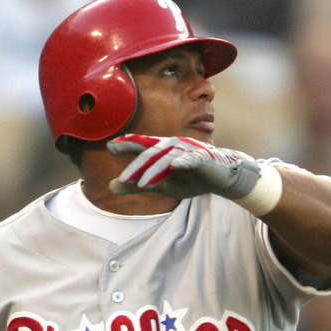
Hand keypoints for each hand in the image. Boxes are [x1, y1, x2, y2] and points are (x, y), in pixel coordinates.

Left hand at [107, 134, 263, 201]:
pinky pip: (190, 158)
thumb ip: (135, 186)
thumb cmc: (188, 178)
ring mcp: (187, 150)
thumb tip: (111, 187)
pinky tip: (175, 166)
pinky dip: (183, 161)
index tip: (110, 147)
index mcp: (161, 150)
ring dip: (154, 170)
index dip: (126, 143)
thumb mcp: (159, 185)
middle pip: (150, 153)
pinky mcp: (202, 158)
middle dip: (136, 166)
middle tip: (122, 179)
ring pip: (167, 158)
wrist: (219, 179)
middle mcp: (172, 145)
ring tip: (141, 185)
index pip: (141, 144)